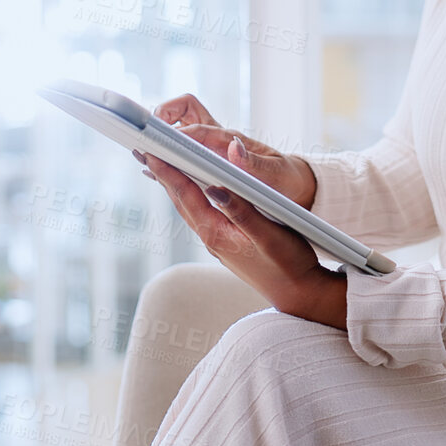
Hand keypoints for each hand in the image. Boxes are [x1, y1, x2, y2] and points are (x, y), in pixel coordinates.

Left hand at [136, 151, 347, 328]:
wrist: (299, 294)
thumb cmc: (289, 264)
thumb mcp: (269, 235)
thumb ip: (242, 211)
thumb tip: (215, 188)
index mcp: (217, 234)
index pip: (186, 196)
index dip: (167, 172)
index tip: (151, 151)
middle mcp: (212, 238)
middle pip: (180, 201)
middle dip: (163, 175)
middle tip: (146, 150)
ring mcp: (217, 242)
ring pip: (189, 208)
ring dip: (174, 186)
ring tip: (161, 165)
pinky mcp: (226, 243)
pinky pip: (201, 214)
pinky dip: (191, 197)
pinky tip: (193, 190)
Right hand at [152, 93, 317, 208]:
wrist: (295, 187)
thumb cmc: (287, 179)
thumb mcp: (277, 175)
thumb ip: (256, 164)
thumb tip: (234, 147)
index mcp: (232, 139)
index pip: (199, 128)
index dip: (178, 134)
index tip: (161, 142)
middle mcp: (219, 139)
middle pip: (185, 110)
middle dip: (164, 115)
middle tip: (148, 135)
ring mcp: (212, 148)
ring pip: (180, 128)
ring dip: (161, 133)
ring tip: (140, 149)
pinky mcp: (209, 162)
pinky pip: (183, 151)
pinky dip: (166, 156)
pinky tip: (151, 169)